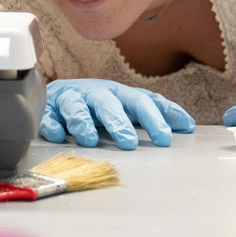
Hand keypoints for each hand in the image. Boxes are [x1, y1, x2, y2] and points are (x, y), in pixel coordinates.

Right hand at [40, 79, 196, 150]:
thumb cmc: (98, 104)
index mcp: (118, 93)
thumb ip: (153, 115)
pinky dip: (53, 125)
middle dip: (118, 122)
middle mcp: (96, 94)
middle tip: (129, 143)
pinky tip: (58, 136)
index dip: (155, 117)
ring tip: (89, 140)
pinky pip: (49, 116)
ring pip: (76, 107)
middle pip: (109, 104)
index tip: (167, 137)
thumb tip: (186, 124)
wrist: (57, 95)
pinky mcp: (48, 109)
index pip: (141, 102)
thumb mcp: (127, 106)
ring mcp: (71, 99)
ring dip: (83, 123)